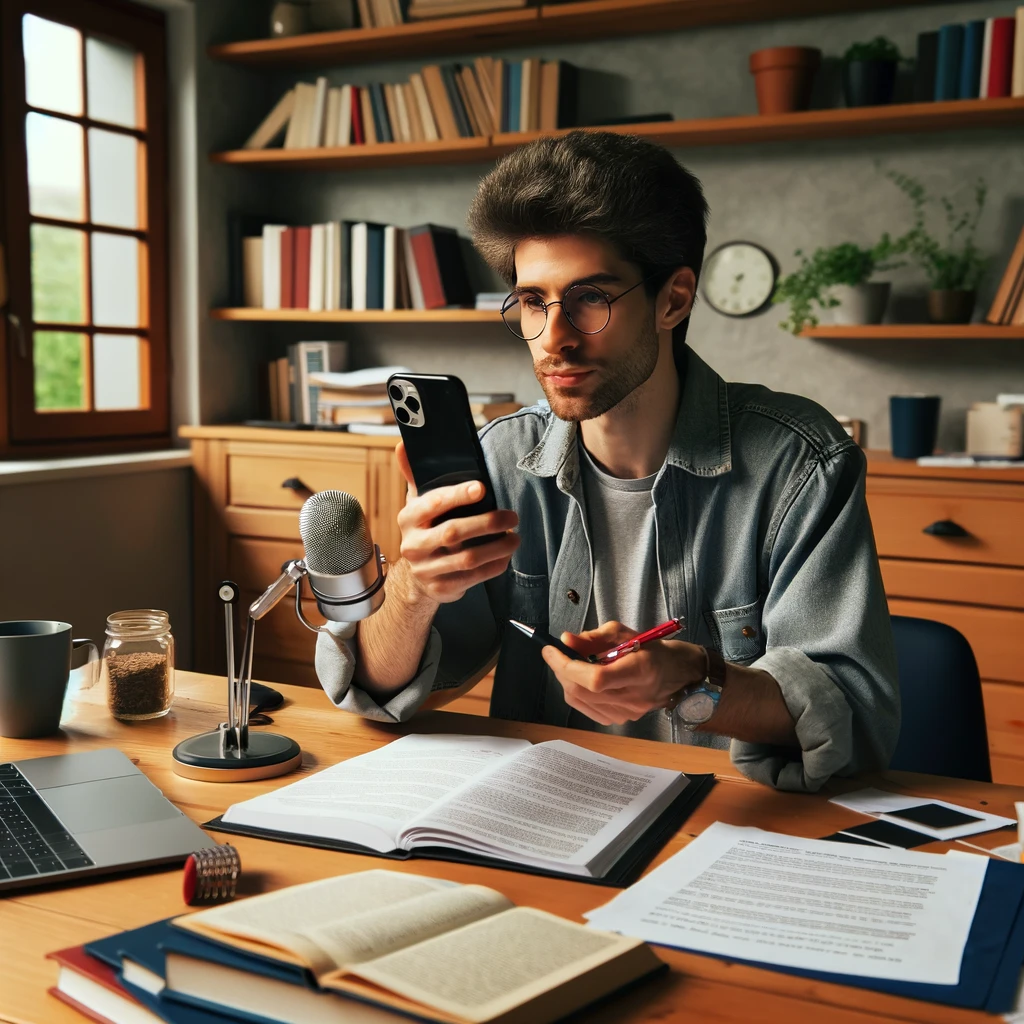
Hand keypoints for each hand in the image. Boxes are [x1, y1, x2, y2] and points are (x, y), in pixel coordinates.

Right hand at [395, 441, 519, 605]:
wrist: (417, 575)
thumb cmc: (425, 529)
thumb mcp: (417, 502)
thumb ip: (415, 474)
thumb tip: (403, 445)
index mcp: (408, 518)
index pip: (433, 503)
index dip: (457, 495)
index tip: (481, 487)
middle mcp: (413, 545)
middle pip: (453, 532)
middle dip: (487, 523)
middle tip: (511, 516)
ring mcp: (426, 569)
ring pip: (467, 559)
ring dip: (496, 547)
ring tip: (514, 537)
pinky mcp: (442, 588)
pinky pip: (473, 578)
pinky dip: (494, 566)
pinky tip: (505, 556)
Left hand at [541, 620, 705, 725]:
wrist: (674, 672)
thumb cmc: (649, 648)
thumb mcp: (622, 633)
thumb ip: (593, 637)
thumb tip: (566, 641)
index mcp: (639, 672)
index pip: (596, 679)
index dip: (568, 666)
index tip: (551, 650)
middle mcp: (633, 698)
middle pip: (584, 691)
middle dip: (561, 670)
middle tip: (555, 654)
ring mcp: (627, 713)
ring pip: (580, 701)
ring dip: (566, 680)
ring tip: (568, 664)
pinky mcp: (620, 719)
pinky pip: (586, 709)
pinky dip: (576, 692)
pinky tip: (579, 679)